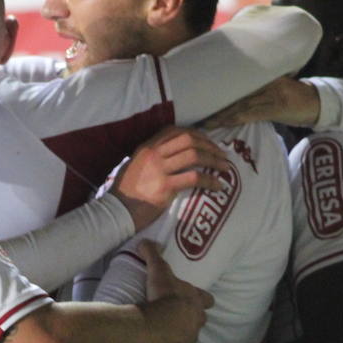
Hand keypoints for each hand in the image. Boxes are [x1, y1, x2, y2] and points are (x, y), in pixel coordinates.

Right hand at [111, 127, 229, 229]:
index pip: (176, 131)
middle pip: (189, 140)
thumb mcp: (135, 165)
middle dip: (210, 146)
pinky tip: (218, 186)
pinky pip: (194, 178)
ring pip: (195, 156)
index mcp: (147, 147)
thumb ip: (151, 157)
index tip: (208, 143)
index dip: (197, 135)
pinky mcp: (165, 186)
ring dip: (214, 161)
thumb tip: (171, 156)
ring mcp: (159, 169)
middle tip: (222, 155)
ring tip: (225, 168)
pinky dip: (210, 180)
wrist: (117, 211)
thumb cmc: (125, 192)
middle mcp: (154, 154)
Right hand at [140, 241, 211, 342]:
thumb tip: (145, 241)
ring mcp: (190, 335)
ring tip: (168, 329)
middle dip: (192, 315)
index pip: (207, 298)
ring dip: (182, 330)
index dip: (202, 297)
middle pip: (201, 317)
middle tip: (179, 313)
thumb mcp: (158, 271)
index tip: (195, 297)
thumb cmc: (165, 295)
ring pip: (191, 333)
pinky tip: (160, 341)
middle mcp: (197, 318)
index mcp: (196, 299)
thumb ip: (153, 255)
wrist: (162, 324)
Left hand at [201, 77, 319, 129]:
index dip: (217, 89)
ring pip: (241, 104)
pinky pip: (253, 114)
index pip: (236, 81)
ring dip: (222, 114)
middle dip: (215, 103)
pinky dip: (237, 119)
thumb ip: (255, 89)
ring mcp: (273, 95)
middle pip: (236, 93)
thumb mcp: (274, 88)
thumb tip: (231, 96)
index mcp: (264, 76)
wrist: (317, 103)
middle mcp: (267, 83)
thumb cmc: (292, 98)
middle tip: (196, 110)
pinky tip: (224, 123)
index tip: (199, 96)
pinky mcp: (278, 108)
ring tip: (206, 121)